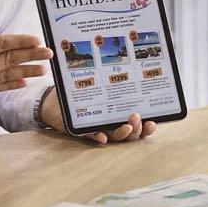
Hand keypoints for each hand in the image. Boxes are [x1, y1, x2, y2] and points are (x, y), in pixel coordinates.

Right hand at [0, 10, 51, 106]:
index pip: (2, 45)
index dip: (21, 41)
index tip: (36, 39)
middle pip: (9, 60)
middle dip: (31, 55)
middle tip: (49, 52)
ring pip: (7, 75)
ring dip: (27, 71)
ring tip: (43, 69)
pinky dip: (11, 84)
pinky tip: (23, 82)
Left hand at [38, 88, 155, 144]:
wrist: (55, 101)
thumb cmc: (82, 94)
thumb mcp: (101, 88)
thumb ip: (114, 84)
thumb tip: (135, 68)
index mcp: (118, 118)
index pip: (136, 127)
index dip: (145, 129)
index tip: (152, 123)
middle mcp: (109, 126)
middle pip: (128, 134)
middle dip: (136, 129)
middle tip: (137, 118)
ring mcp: (97, 129)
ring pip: (113, 137)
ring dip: (122, 133)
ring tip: (127, 126)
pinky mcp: (81, 130)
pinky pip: (90, 135)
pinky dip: (97, 136)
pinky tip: (102, 136)